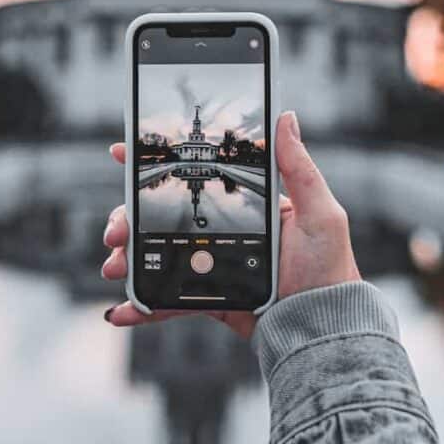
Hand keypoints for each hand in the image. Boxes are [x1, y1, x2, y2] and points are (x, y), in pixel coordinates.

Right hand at [101, 110, 359, 338]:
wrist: (321, 327)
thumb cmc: (329, 269)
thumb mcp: (320, 213)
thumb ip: (299, 168)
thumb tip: (287, 116)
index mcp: (245, 205)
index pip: (193, 175)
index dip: (155, 163)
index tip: (122, 153)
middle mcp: (221, 231)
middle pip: (160, 216)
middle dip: (126, 219)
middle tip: (114, 230)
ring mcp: (210, 265)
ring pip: (156, 255)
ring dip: (127, 259)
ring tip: (114, 266)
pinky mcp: (207, 299)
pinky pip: (168, 300)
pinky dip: (142, 308)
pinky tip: (120, 311)